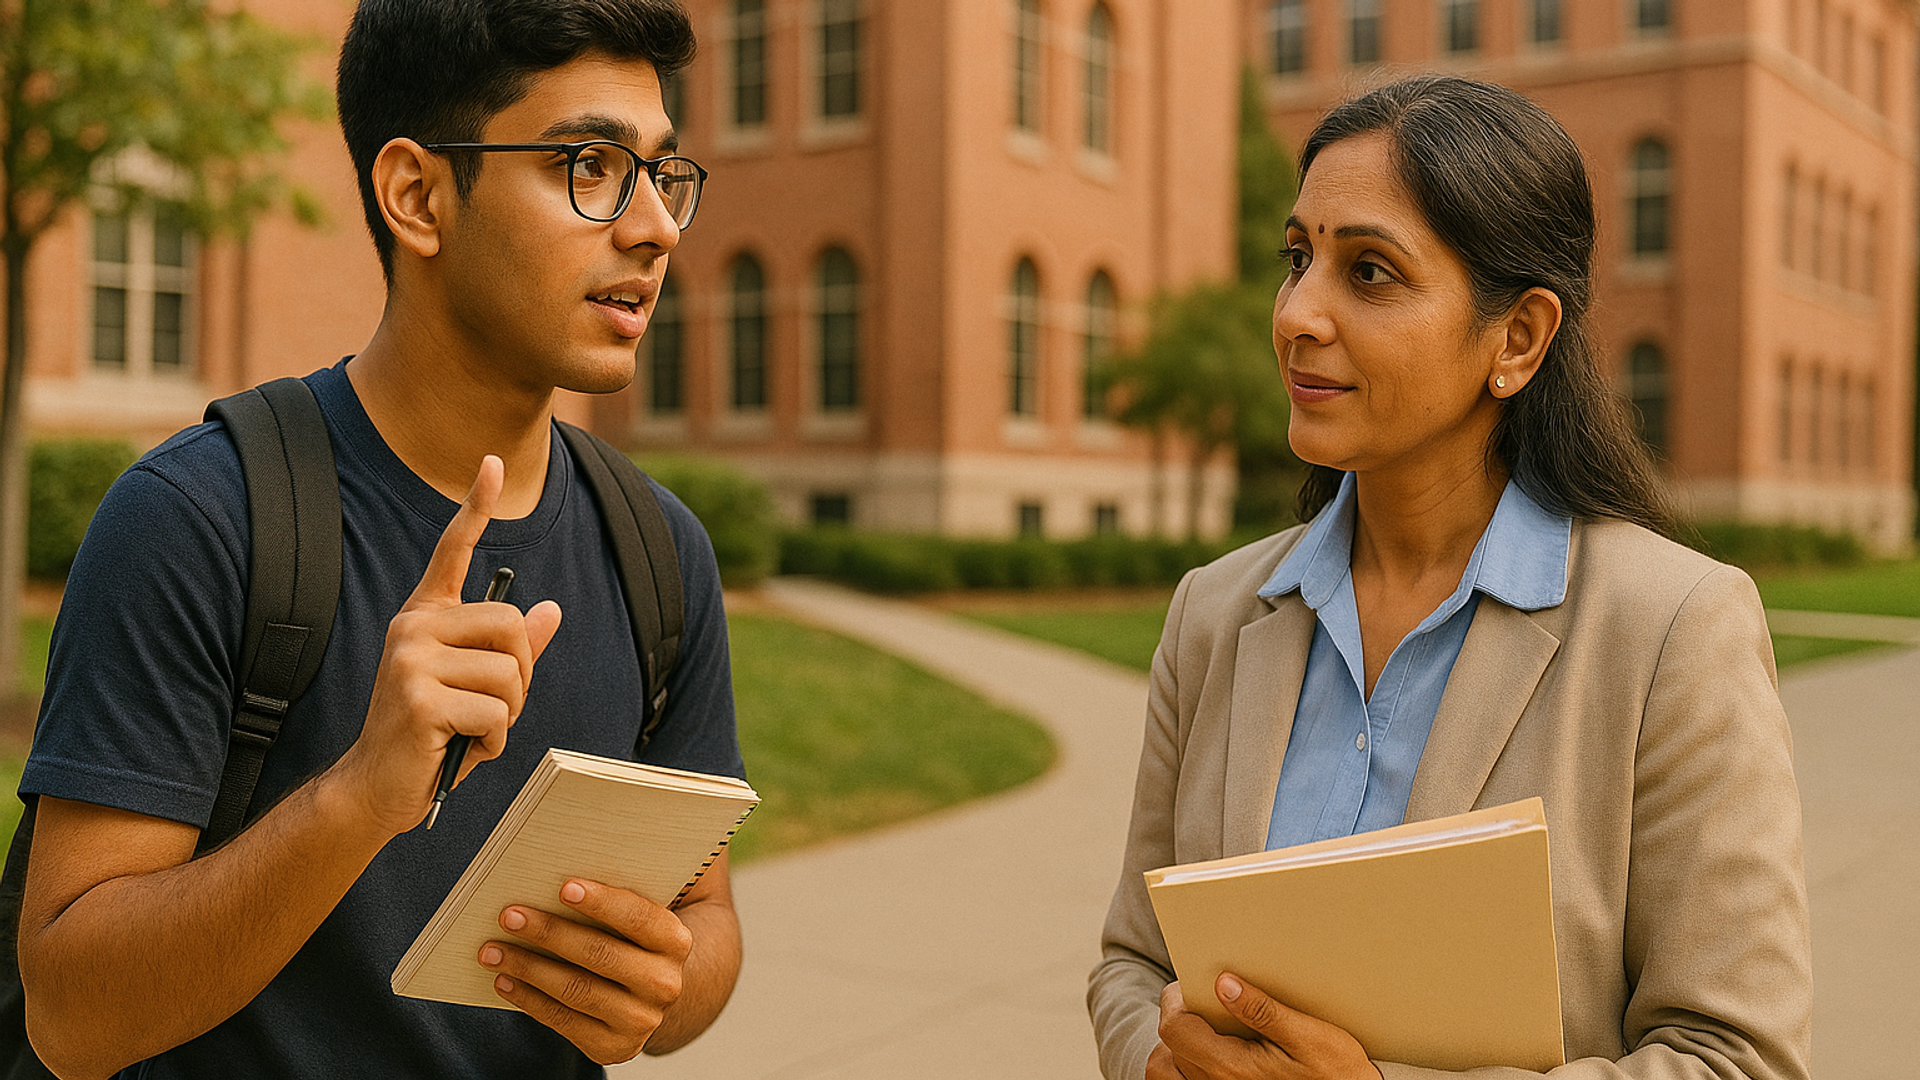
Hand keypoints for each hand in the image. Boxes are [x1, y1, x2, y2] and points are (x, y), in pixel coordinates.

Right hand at [330, 455, 563, 835]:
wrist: (379, 786)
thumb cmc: (433, 736)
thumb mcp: (479, 687)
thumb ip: (512, 649)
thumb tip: (550, 609)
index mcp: (426, 617)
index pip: (453, 551)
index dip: (476, 506)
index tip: (493, 463)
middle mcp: (413, 627)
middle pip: (512, 625)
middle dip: (521, 675)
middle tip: (492, 708)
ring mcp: (411, 659)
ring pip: (510, 672)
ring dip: (508, 714)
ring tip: (472, 731)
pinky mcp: (418, 698)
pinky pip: (495, 711)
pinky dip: (494, 741)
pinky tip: (463, 750)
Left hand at [480, 878, 694, 1062]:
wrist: (652, 996)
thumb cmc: (631, 942)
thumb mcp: (637, 920)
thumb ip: (612, 901)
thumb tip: (551, 877)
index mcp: (675, 942)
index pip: (638, 917)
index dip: (601, 902)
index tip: (563, 887)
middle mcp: (664, 984)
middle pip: (600, 954)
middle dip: (549, 932)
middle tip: (509, 916)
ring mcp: (641, 1020)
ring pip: (576, 990)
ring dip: (528, 967)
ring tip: (492, 950)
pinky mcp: (615, 1047)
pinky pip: (563, 1020)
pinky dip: (529, 998)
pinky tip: (505, 980)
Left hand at [1148, 976, 1381, 1079]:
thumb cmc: (1334, 1071)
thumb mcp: (1307, 1036)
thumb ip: (1263, 1011)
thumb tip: (1223, 983)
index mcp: (1231, 1067)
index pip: (1175, 1029)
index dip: (1174, 1000)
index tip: (1192, 983)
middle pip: (1170, 1046)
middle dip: (1181, 1015)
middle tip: (1203, 996)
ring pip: (1174, 1067)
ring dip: (1183, 1041)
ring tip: (1208, 1023)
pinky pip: (1189, 1079)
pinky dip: (1191, 1061)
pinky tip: (1216, 1045)